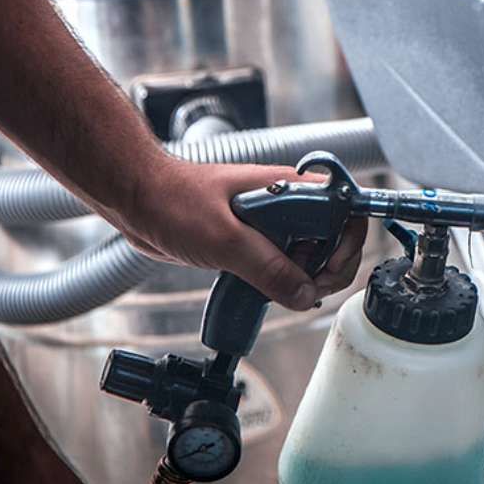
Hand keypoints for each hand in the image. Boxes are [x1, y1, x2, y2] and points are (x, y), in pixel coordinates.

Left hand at [105, 156, 367, 310]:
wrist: (135, 198)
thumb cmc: (174, 199)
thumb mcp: (225, 238)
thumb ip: (267, 268)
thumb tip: (304, 295)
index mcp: (289, 188)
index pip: (345, 209)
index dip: (348, 240)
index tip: (330, 267)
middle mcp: (286, 203)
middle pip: (333, 236)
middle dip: (329, 267)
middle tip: (309, 290)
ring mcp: (270, 222)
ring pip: (308, 253)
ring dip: (305, 278)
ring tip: (288, 294)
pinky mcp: (251, 240)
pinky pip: (281, 263)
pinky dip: (283, 281)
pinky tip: (268, 292)